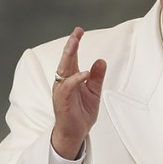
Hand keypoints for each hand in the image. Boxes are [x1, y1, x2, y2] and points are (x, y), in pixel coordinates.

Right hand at [52, 27, 105, 158]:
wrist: (75, 133)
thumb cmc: (81, 113)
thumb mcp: (94, 92)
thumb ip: (97, 77)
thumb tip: (100, 61)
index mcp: (71, 78)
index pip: (72, 57)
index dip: (75, 43)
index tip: (79, 31)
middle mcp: (64, 81)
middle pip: (66, 59)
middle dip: (71, 45)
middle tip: (76, 33)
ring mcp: (62, 90)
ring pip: (64, 69)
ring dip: (69, 56)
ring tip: (75, 43)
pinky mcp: (62, 100)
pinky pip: (67, 87)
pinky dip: (75, 79)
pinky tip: (84, 73)